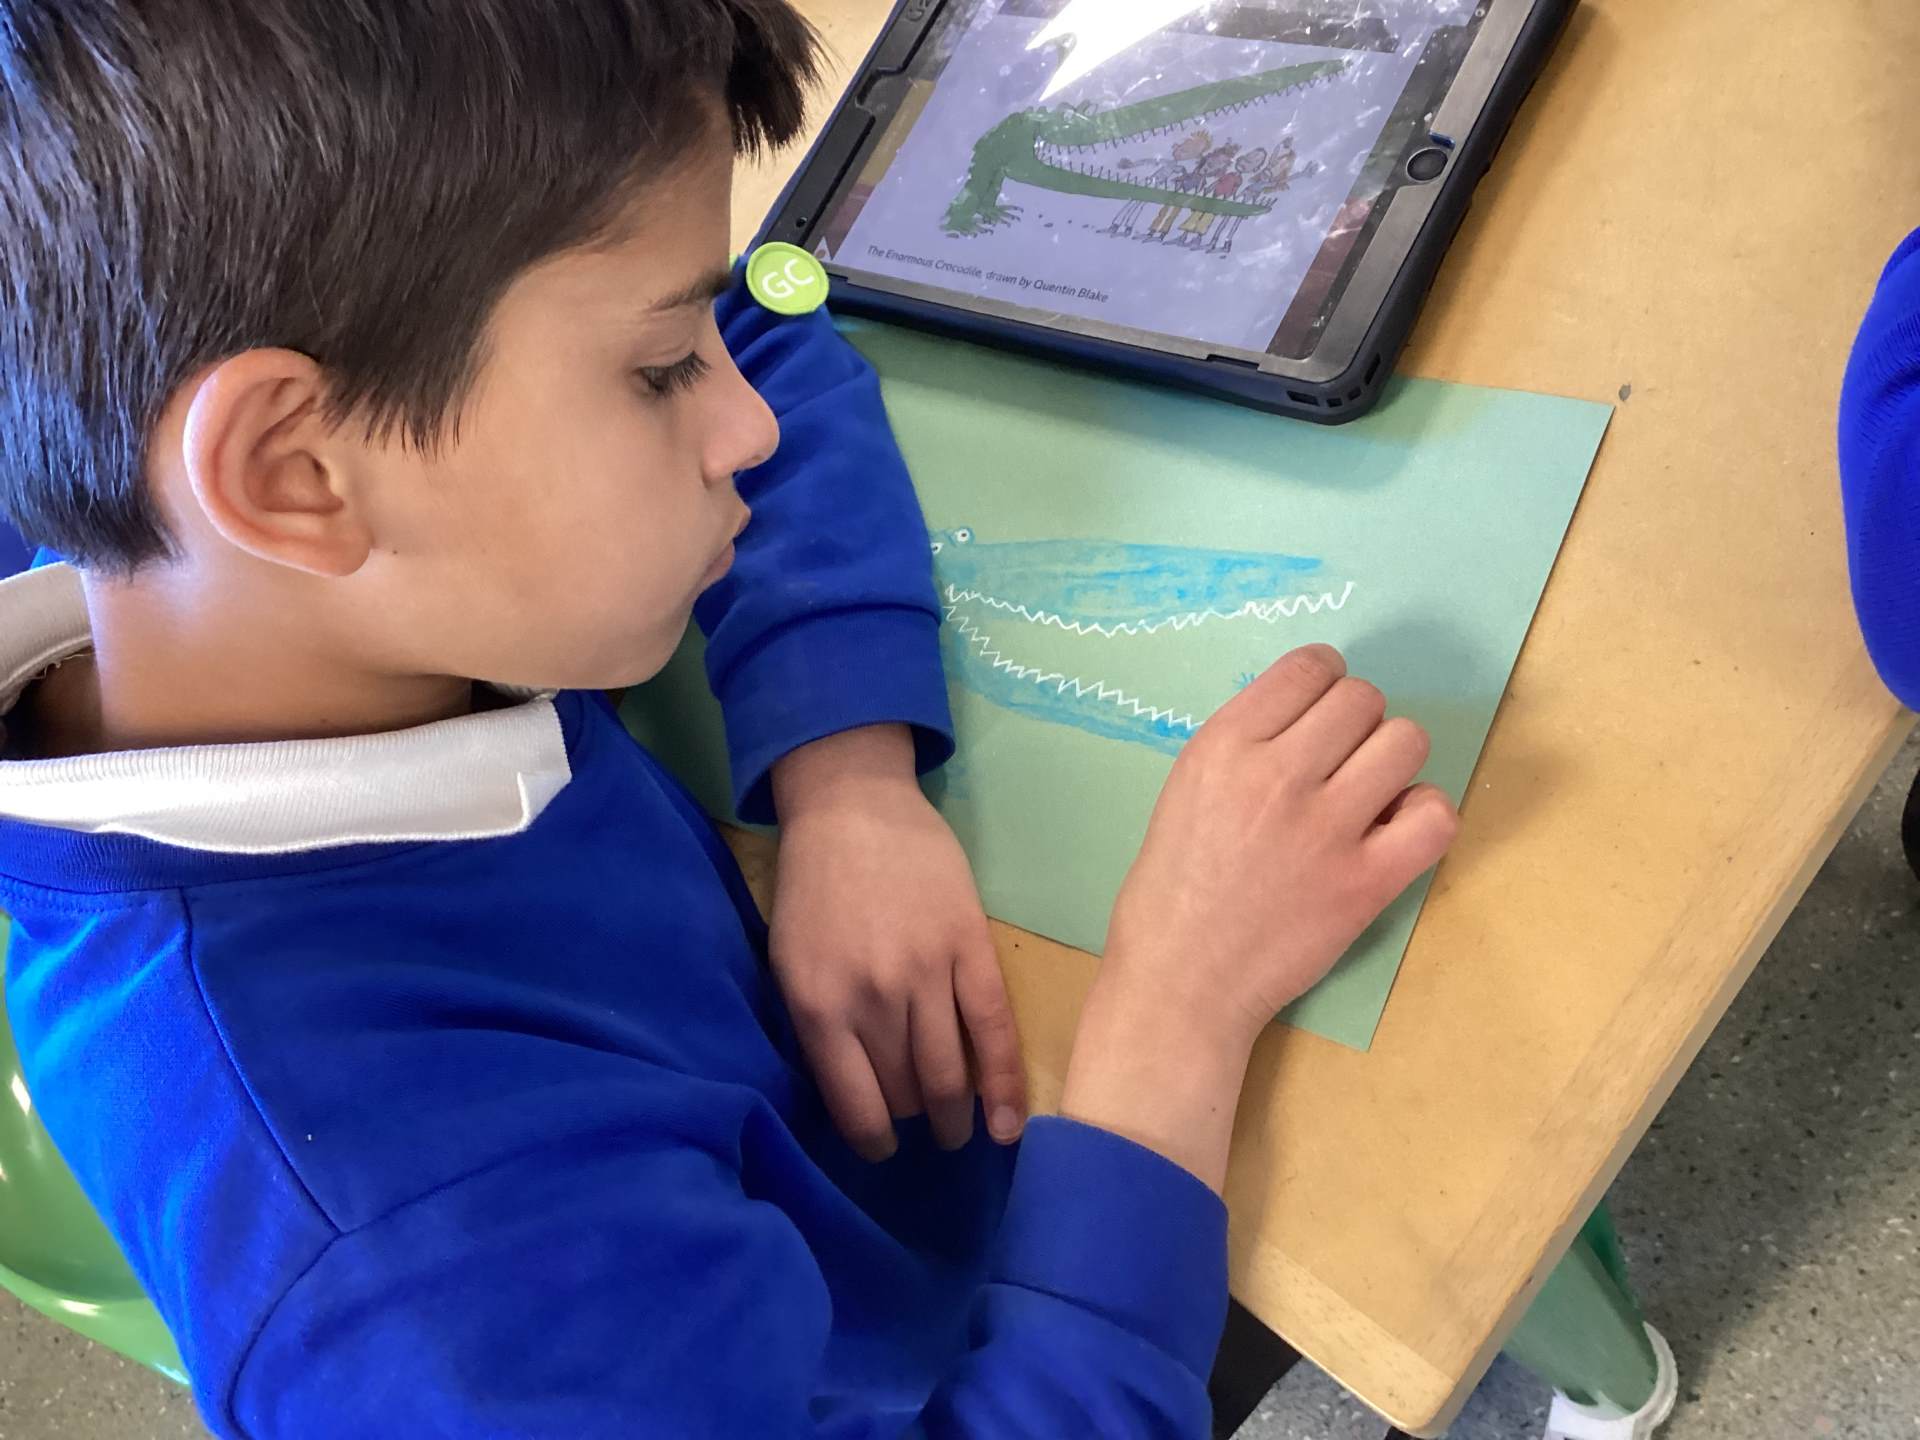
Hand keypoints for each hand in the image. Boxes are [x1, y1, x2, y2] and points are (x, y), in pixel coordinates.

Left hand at [770, 726, 1026, 1161]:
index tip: (881, 1147)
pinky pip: (993, 1030)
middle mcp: (872, 998)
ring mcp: (926, 973)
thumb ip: (816, 1028)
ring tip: (959, 1131)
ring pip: (949, 1071)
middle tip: (923, 1127)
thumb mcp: (788, 963)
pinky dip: (1003, 1083)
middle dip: (915, 1118)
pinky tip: (1005, 1124)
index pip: (855, 1103)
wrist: (852, 807)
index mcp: (817, 1005)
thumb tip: (856, 1095)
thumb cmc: (813, 889)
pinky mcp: (969, 949)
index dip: (872, 1138)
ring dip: (956, 1115)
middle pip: (905, 1091)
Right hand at [1064, 645, 1456, 1188]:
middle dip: (1358, 723)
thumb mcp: (1186, 787)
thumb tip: (1311, 715)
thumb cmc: (1172, 889)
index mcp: (1223, 746)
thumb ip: (1245, 744)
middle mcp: (1277, 775)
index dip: (1326, 681)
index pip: (1310, 666)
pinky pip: (1435, 815)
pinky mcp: (1367, 883)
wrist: (1181, 982)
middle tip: (1341, 762)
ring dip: (1393, 761)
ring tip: (1369, 794)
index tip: (1321, 712)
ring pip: (1407, 742)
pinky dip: (1424, 815)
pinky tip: (1393, 832)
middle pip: (1363, 699)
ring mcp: (1327, 829)